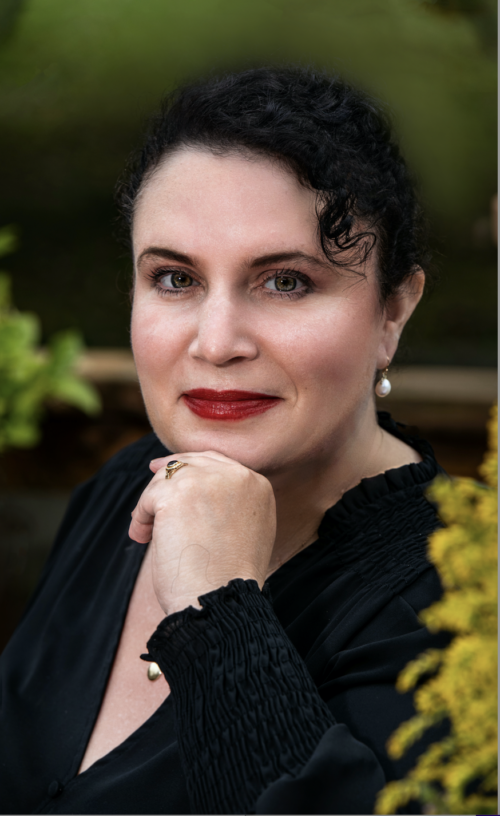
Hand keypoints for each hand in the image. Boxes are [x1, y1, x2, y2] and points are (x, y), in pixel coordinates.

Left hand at [129, 451, 276, 614]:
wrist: (220, 600)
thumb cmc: (228, 580)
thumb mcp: (247, 532)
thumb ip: (231, 504)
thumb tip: (196, 490)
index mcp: (258, 486)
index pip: (218, 463)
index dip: (193, 467)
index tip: (171, 472)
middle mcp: (238, 476)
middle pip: (193, 463)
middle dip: (169, 473)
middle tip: (151, 478)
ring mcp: (208, 481)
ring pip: (167, 478)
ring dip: (152, 504)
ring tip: (148, 534)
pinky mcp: (179, 492)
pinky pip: (149, 497)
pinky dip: (140, 518)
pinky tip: (142, 538)